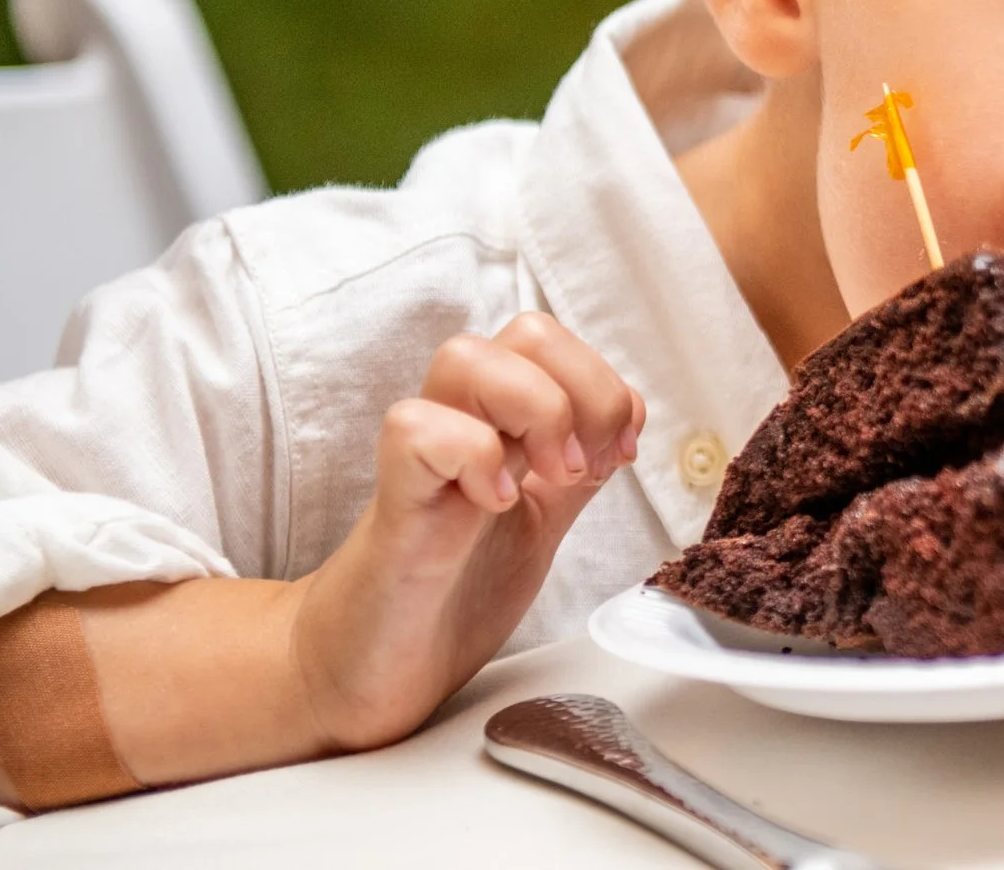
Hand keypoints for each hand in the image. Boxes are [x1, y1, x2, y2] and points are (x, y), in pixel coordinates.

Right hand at [288, 312, 644, 750]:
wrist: (373, 672)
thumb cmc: (451, 593)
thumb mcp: (542, 521)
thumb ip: (579, 467)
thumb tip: (629, 416)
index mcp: (501, 423)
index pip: (556, 341)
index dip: (606, 384)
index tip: (618, 455)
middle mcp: (462, 424)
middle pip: (526, 331)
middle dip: (586, 388)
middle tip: (586, 466)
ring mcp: (424, 459)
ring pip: (465, 356)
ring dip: (536, 409)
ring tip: (549, 479)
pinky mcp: (393, 505)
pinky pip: (414, 429)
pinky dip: (474, 456)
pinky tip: (497, 505)